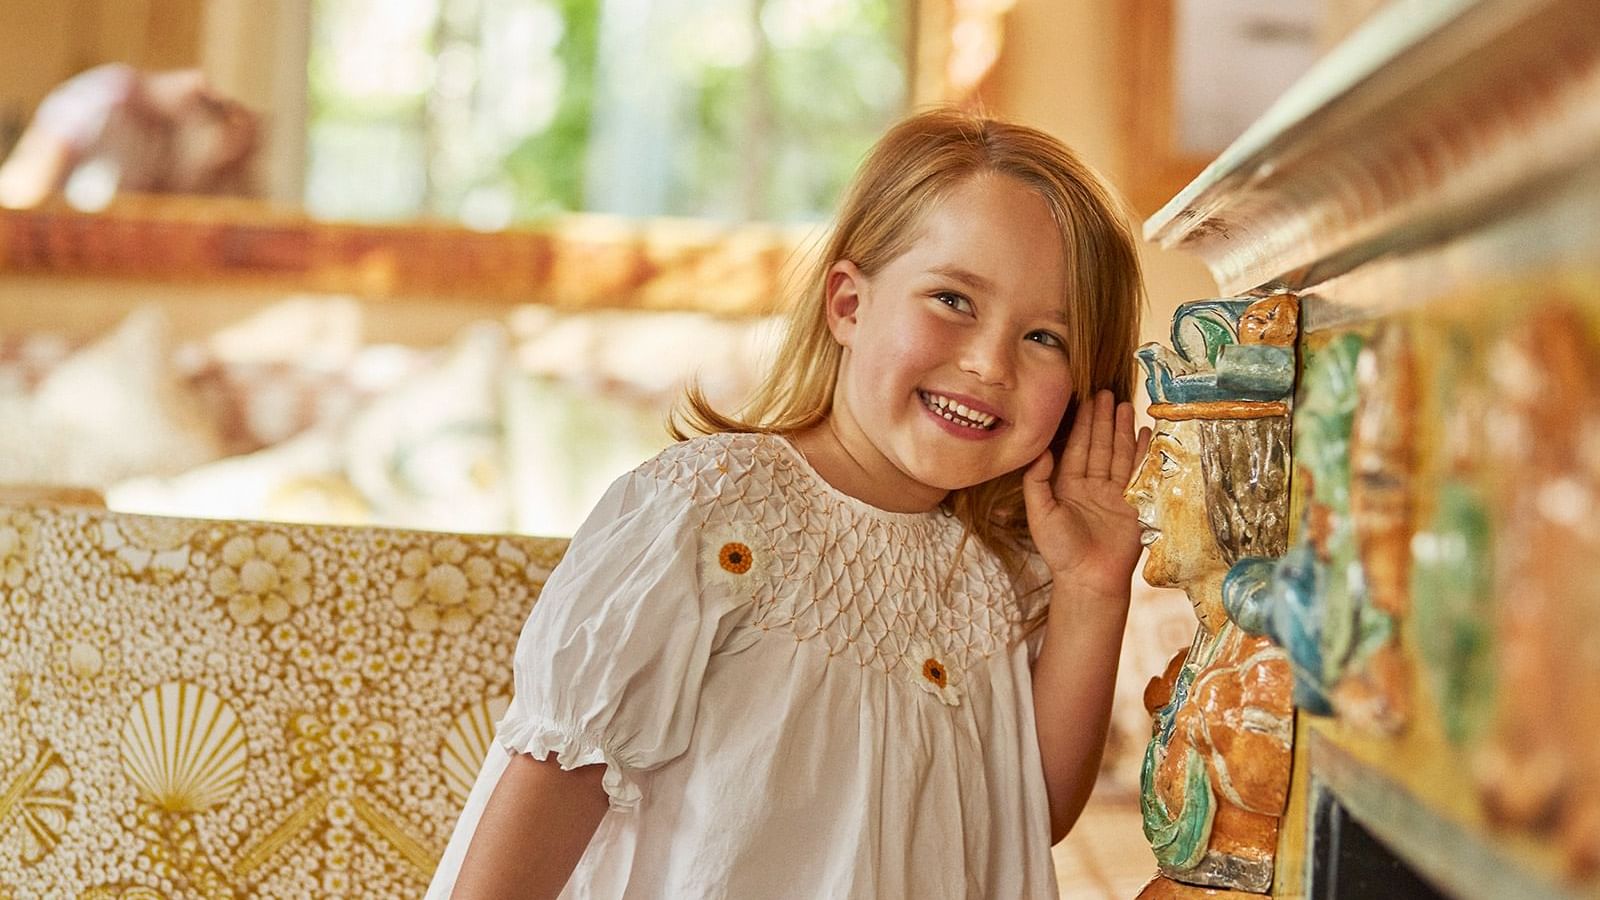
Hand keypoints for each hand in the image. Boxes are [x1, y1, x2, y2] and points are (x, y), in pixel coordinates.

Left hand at [1022, 389, 1151, 603]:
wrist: (1090, 580)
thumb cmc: (1061, 551)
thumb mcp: (1040, 514)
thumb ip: (1037, 482)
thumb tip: (1043, 451)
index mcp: (1068, 486)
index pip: (1076, 447)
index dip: (1081, 423)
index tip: (1085, 399)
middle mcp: (1091, 485)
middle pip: (1098, 445)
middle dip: (1102, 419)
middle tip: (1107, 392)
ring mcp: (1114, 493)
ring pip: (1118, 454)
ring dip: (1122, 430)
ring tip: (1126, 405)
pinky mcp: (1133, 503)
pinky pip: (1137, 472)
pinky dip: (1141, 453)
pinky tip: (1145, 434)